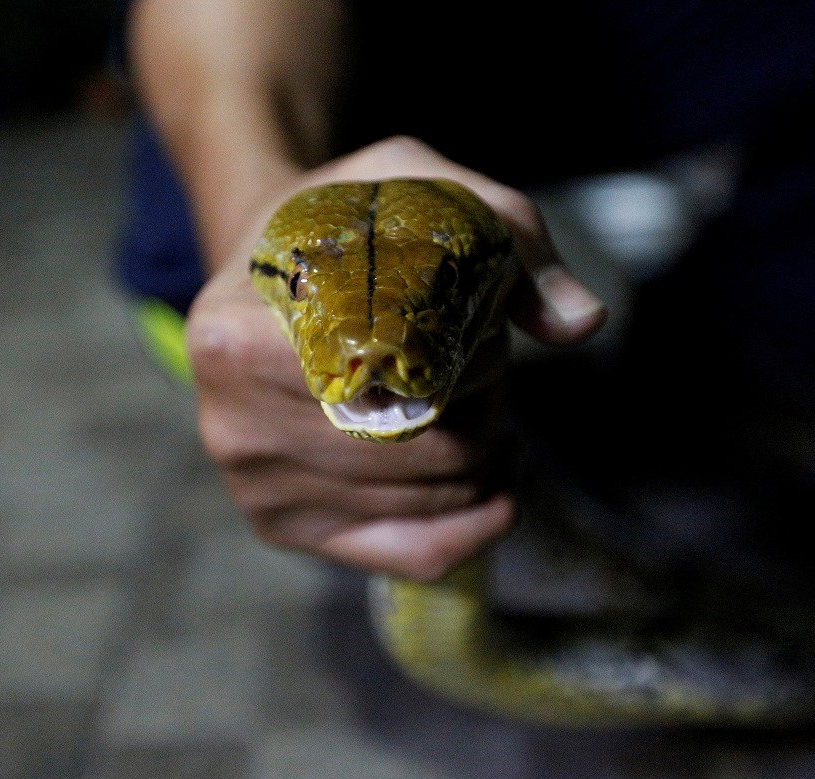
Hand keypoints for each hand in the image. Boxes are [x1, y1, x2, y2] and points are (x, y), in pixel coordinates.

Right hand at [186, 137, 605, 580]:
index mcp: (237, 339)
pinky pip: (410, 555)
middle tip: (482, 368)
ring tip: (467, 403)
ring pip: (431, 500)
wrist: (264, 275)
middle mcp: (233, 426)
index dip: (470, 361)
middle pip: (424, 451)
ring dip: (480, 452)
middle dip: (484, 408)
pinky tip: (493, 489)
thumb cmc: (342, 229)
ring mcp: (256, 488)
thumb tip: (581, 324)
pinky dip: (472, 528)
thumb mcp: (416, 186)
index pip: (399, 381)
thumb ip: (507, 232)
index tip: (483, 333)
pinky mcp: (284, 527)